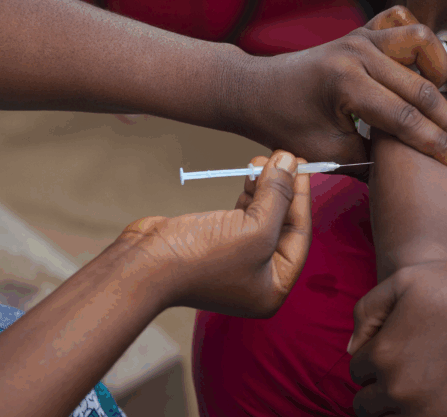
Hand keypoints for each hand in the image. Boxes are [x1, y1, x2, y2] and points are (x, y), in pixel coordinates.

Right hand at [120, 150, 311, 317]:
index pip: (299, 235)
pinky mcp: (216, 244)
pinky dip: (248, 195)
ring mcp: (235, 261)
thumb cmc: (202, 258)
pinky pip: (241, 216)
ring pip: (261, 217)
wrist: (144, 265)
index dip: (302, 198)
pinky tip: (249, 176)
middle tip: (284, 158)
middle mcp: (257, 278)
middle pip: (281, 225)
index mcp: (274, 287)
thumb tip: (290, 162)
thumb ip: (278, 195)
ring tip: (261, 161)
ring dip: (265, 188)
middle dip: (283, 190)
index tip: (303, 166)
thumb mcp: (255, 227)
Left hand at [220, 6, 446, 172]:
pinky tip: (428, 68)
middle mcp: (357, 53)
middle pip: (421, 86)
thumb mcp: (326, 151)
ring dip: (442, 73)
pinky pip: (402, 24)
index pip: (404, 118)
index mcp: (345, 84)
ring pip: (421, 43)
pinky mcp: (363, 31)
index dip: (437, 145)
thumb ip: (373, 157)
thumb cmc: (284, 125)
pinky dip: (421, 43)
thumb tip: (415, 167)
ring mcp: (361, 36)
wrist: (256, 90)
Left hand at [348, 262, 446, 415]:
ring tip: (416, 387)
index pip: (356, 371)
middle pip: (366, 406)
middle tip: (401, 371)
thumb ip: (366, 311)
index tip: (392, 348)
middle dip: (376, 389)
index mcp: (383, 355)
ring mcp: (429, 413)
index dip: (370, 358)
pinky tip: (434, 398)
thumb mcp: (403, 280)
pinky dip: (423, 416)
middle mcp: (399, 390)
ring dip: (395, 410)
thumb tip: (351, 350)